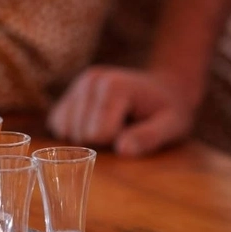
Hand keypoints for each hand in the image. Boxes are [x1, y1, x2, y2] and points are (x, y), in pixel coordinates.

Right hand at [47, 67, 197, 156]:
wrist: (165, 89)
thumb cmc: (170, 110)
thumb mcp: (173, 126)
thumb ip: (150, 137)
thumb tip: (123, 150)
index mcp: (113, 86)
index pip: (97, 134)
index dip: (117, 141)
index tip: (135, 128)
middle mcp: (90, 80)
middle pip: (80, 134)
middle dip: (101, 140)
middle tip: (124, 126)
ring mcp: (76, 86)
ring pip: (65, 132)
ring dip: (87, 136)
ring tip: (112, 123)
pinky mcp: (68, 95)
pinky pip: (57, 125)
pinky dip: (74, 132)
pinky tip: (95, 124)